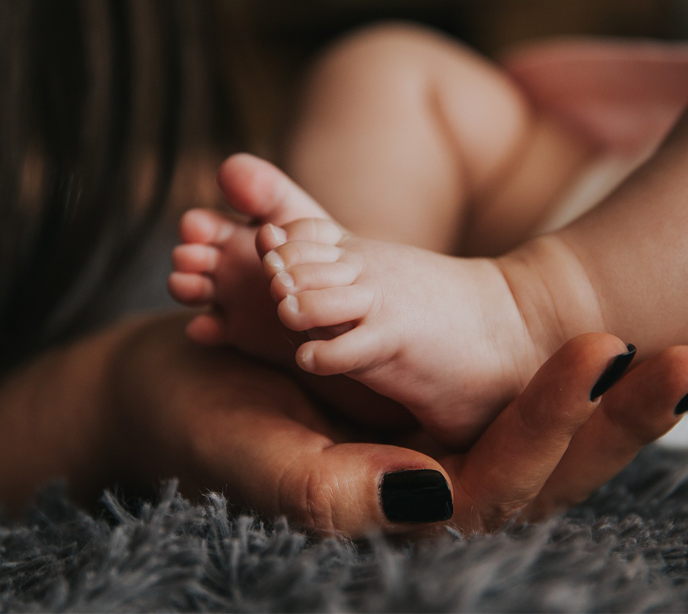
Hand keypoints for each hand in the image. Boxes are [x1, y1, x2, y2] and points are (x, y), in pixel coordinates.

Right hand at [106, 315, 687, 535]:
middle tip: (680, 359)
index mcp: (395, 513)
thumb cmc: (206, 427)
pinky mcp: (419, 410)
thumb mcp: (261, 460)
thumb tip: (439, 499)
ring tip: (671, 348)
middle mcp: (426, 488)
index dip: (554, 423)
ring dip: (602, 395)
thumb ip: (336, 494)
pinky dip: (555, 375)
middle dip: (613, 419)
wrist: (180, 387)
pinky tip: (602, 348)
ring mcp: (427, 447)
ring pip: (535, 433)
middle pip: (544, 469)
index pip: (502, 487)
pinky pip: (504, 398)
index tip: (601, 351)